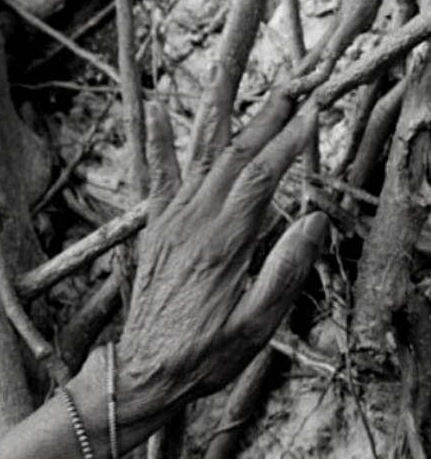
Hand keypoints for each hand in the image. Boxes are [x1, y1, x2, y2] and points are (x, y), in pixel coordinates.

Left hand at [118, 93, 328, 425]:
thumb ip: (283, 272)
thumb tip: (313, 221)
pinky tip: (156, 109)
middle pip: (235, 159)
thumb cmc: (203, 356)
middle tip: (297, 86)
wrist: (142, 373)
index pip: (263, 179)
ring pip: (201, 161)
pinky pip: (156, 179)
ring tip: (247, 84)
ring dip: (227, 120)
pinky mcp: (154, 233)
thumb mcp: (255, 326)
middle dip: (268, 120)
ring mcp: (168, 226)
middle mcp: (190, 226)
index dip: (291, 142)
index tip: (317, 110)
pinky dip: (157, 143)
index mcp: (221, 246)